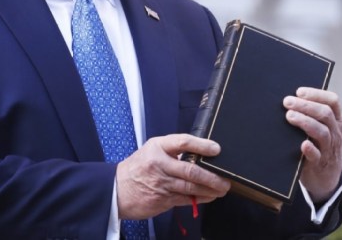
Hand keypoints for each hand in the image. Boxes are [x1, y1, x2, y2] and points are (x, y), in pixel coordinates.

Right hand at [116, 134, 230, 219]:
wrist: (117, 189)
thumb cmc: (137, 169)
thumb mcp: (151, 151)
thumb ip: (172, 152)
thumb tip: (200, 155)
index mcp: (157, 147)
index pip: (183, 142)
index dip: (202, 145)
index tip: (217, 149)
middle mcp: (159, 164)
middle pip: (191, 170)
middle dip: (212, 176)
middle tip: (225, 179)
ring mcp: (161, 183)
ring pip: (191, 187)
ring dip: (210, 189)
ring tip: (221, 189)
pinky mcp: (163, 199)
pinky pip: (186, 199)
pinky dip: (200, 198)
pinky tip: (209, 196)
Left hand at [284, 87, 341, 202]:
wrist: (325, 177)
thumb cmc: (318, 145)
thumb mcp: (321, 128)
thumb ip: (310, 114)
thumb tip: (287, 98)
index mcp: (336, 121)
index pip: (333, 102)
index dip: (317, 94)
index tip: (299, 91)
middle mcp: (335, 132)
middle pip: (325, 114)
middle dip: (305, 105)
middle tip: (287, 102)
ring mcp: (328, 148)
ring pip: (322, 132)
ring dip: (305, 122)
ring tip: (289, 116)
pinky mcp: (319, 164)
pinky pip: (317, 156)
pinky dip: (310, 149)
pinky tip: (302, 144)